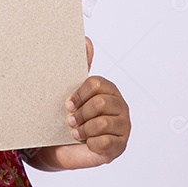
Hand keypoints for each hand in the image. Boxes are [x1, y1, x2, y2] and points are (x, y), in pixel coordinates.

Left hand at [24, 36, 130, 170]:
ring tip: (77, 133)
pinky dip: (89, 144)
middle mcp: (121, 107)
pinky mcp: (120, 147)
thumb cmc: (71, 117)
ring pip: (101, 123)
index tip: (68, 104)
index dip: (79, 95)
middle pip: (99, 103)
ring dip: (83, 130)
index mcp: (110, 90)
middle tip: (71, 121)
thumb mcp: (74, 92)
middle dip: (80, 114)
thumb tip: (86, 39)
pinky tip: (87, 143)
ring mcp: (123, 127)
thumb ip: (83, 66)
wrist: (64, 147)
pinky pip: (103, 142)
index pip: (96, 84)